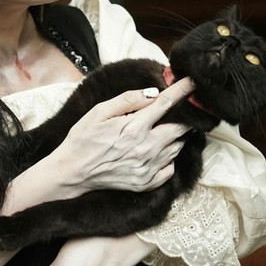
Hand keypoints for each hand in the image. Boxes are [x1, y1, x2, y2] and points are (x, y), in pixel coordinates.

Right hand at [52, 77, 194, 194]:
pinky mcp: (146, 183)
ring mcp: (148, 168)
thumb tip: (153, 92)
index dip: (182, 91)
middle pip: (181, 128)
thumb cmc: (83, 138)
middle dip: (186, 116)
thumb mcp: (99, 112)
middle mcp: (146, 149)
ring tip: (166, 129)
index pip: (166, 104)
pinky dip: (169, 157)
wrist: (72, 172)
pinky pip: (170, 168)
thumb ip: (127, 100)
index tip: (193, 82)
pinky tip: (158, 151)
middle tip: (184, 110)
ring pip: (177, 147)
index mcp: (134, 128)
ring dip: (177, 136)